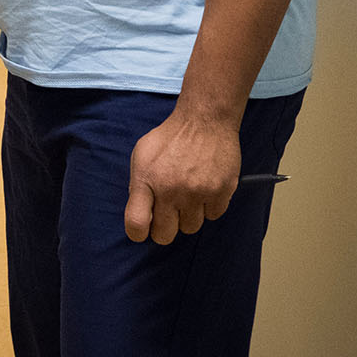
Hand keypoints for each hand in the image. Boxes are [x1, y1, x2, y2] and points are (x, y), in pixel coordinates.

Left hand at [123, 109, 241, 243]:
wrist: (205, 120)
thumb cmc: (170, 137)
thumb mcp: (142, 153)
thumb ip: (138, 184)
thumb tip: (142, 212)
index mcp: (146, 180)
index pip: (136, 224)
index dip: (138, 233)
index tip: (145, 228)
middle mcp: (171, 190)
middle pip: (164, 236)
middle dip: (165, 228)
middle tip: (170, 212)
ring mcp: (197, 193)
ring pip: (191, 228)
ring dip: (189, 216)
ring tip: (190, 193)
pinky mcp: (221, 192)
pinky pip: (213, 216)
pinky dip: (209, 206)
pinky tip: (206, 188)